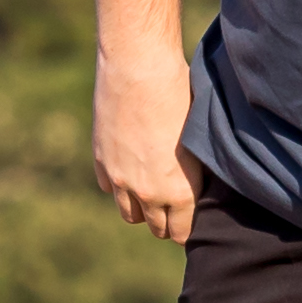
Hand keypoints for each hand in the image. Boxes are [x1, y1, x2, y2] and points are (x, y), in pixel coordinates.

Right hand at [94, 46, 199, 245]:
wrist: (139, 69)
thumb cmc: (181, 96)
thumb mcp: (199, 139)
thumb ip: (195, 172)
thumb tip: (197, 187)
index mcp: (179, 192)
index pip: (181, 233)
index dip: (187, 227)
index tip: (191, 218)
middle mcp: (148, 192)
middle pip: (156, 227)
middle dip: (166, 221)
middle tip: (174, 206)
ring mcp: (120, 179)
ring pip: (130, 213)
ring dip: (142, 208)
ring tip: (151, 191)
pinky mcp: (102, 161)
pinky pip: (110, 189)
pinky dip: (120, 185)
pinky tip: (131, 168)